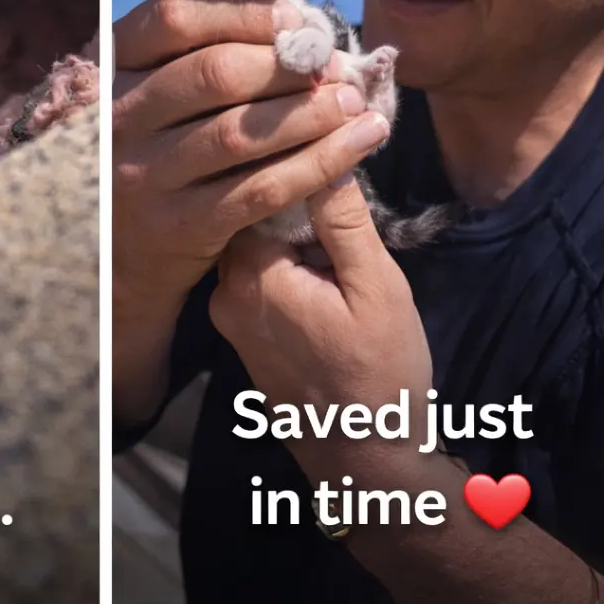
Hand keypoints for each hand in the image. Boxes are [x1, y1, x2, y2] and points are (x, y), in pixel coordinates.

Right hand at [113, 0, 388, 311]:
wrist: (118, 253)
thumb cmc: (152, 154)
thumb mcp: (148, 96)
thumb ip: (196, 54)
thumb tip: (291, 23)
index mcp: (109, 70)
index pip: (173, 19)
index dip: (243, 14)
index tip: (295, 21)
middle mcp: (118, 120)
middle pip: (214, 73)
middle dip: (288, 66)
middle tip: (334, 68)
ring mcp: (144, 175)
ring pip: (242, 132)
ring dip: (311, 113)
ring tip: (353, 103)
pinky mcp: (180, 226)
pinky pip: (261, 188)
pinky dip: (319, 163)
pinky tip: (356, 145)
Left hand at [210, 172, 432, 479]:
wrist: (363, 461)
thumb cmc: (379, 373)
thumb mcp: (376, 287)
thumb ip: (343, 221)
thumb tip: (326, 154)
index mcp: (250, 276)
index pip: (256, 190)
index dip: (295, 163)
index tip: (329, 143)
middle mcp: (224, 292)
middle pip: (250, 214)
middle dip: (292, 192)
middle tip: (339, 177)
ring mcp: (228, 315)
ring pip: (253, 242)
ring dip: (290, 226)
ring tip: (338, 217)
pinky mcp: (240, 331)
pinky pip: (257, 273)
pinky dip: (285, 257)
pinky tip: (322, 257)